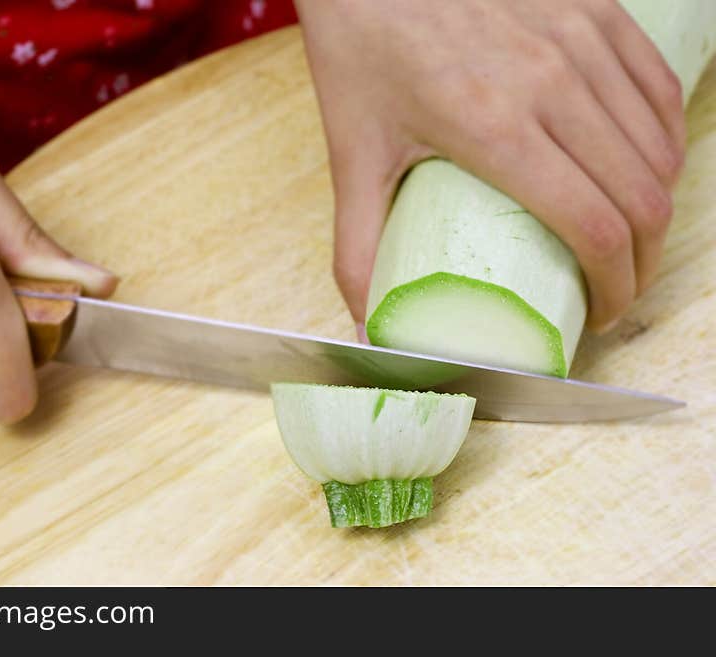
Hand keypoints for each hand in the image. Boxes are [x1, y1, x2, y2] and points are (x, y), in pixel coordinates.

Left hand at [296, 0, 683, 333]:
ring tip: (626, 240)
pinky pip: (658, 88)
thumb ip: (357, 249)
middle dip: (642, 263)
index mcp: (494, 129)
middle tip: (615, 288)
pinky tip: (643, 169)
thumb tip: (368, 327)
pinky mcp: (594, 9)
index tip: (601, 312)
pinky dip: (664, 141)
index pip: (595, 228)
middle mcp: (552, 83)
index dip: (614, 287)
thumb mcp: (352, 157)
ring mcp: (580, 40)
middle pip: (641, 198)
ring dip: (657, 208)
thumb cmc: (361, 51)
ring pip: (660, 147)